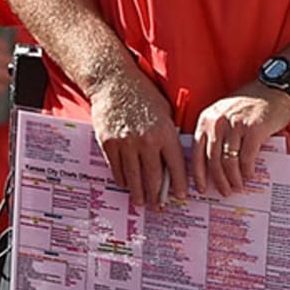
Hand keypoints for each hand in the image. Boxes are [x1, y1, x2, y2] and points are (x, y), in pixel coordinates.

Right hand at [89, 68, 186, 209]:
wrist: (114, 82)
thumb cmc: (143, 96)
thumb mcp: (165, 113)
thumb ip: (169, 138)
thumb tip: (172, 166)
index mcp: (165, 133)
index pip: (176, 167)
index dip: (179, 185)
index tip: (180, 196)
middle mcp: (146, 140)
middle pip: (153, 178)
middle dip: (157, 196)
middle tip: (158, 207)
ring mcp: (126, 143)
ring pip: (134, 178)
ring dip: (138, 194)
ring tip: (141, 203)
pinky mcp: (109, 144)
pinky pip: (117, 170)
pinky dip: (123, 180)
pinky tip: (127, 185)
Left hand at [192, 85, 289, 196]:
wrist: (273, 88)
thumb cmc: (248, 104)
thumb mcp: (223, 115)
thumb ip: (215, 135)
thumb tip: (212, 167)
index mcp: (206, 120)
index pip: (196, 153)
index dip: (198, 175)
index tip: (201, 189)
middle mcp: (218, 121)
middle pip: (212, 161)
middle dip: (218, 181)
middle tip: (225, 192)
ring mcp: (235, 125)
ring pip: (228, 162)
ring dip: (233, 178)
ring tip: (238, 186)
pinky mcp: (253, 129)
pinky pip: (246, 157)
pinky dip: (247, 170)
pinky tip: (249, 175)